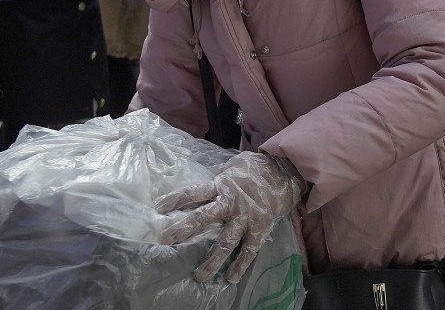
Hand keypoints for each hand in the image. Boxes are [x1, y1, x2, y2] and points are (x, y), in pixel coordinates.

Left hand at [155, 152, 302, 283]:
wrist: (286, 173)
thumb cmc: (256, 168)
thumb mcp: (233, 165)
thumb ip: (216, 173)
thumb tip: (199, 174)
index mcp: (221, 185)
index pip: (194, 192)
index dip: (176, 199)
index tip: (158, 207)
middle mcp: (231, 203)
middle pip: (204, 217)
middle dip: (184, 229)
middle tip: (166, 241)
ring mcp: (245, 217)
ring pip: (225, 242)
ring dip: (211, 260)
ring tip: (198, 276)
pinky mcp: (260, 228)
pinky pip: (248, 250)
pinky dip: (240, 265)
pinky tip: (230, 278)